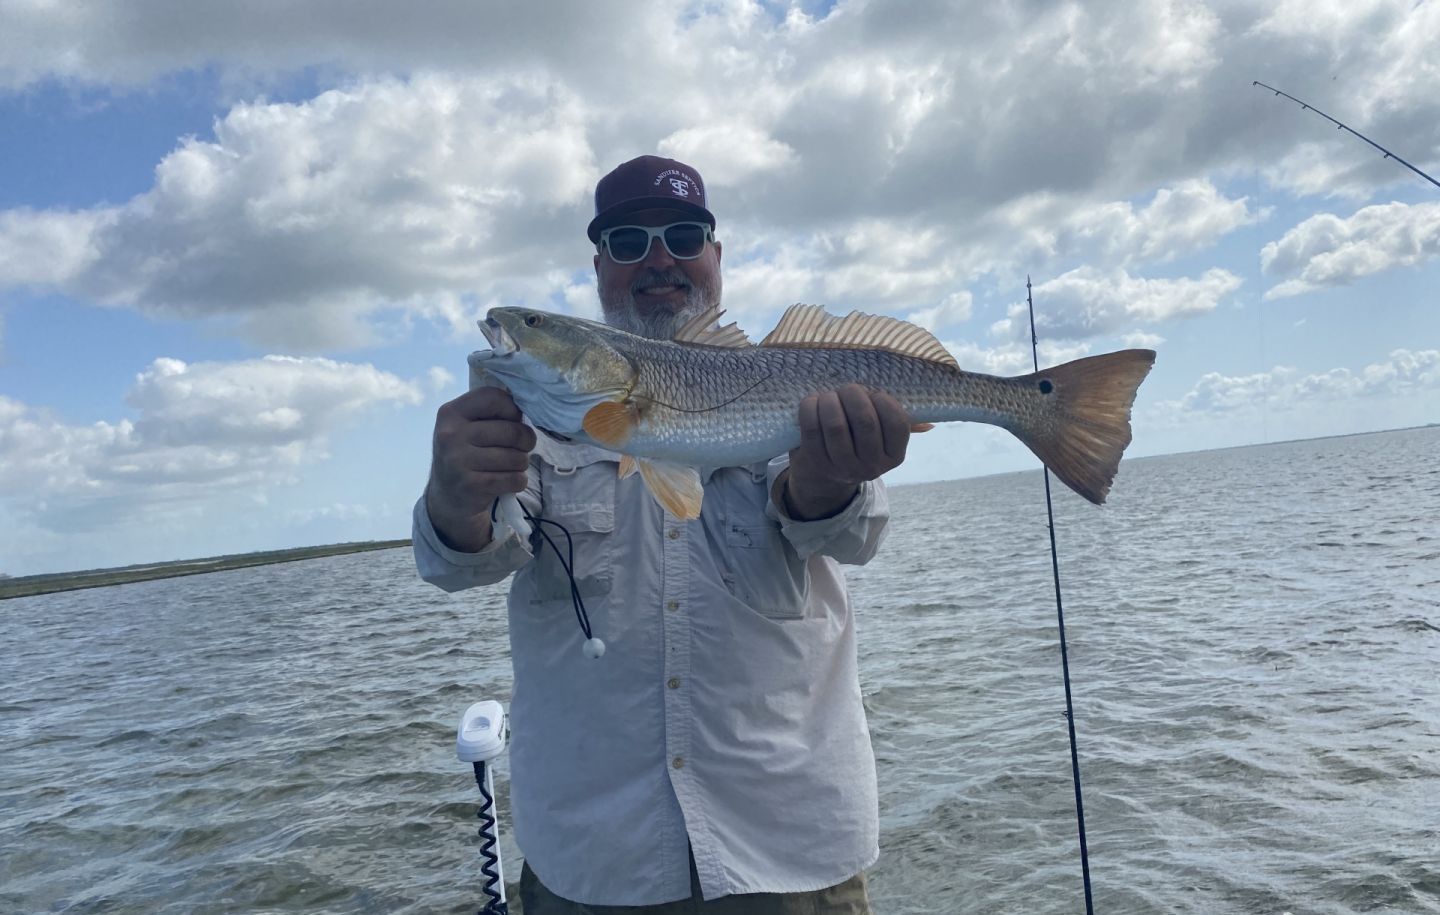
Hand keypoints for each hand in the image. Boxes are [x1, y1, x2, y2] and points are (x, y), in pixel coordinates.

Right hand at [425, 387, 535, 550]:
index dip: (513, 409)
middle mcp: (451, 435)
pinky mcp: (471, 486)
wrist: (446, 496)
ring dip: (522, 463)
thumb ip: (490, 413)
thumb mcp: (466, 426)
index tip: (514, 420)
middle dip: (526, 441)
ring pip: (517, 457)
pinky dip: (519, 481)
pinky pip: (514, 479)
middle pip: (512, 431)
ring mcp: (459, 461)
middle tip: (521, 447)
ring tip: (510, 465)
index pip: (493, 398)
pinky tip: (508, 481)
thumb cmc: (466, 454)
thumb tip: (527, 407)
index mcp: (451, 413)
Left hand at [782, 385, 912, 519]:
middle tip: (847, 390)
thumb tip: (929, 424)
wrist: (825, 472)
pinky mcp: (817, 463)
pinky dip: (810, 407)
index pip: (897, 422)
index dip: (883, 399)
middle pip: (865, 420)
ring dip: (830, 400)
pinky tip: (813, 401)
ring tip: (829, 396)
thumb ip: (899, 424)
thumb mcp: (882, 436)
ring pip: (836, 424)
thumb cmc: (858, 441)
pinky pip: (812, 428)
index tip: (873, 394)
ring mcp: (843, 467)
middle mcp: (872, 466)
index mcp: (894, 456)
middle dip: (854, 395)